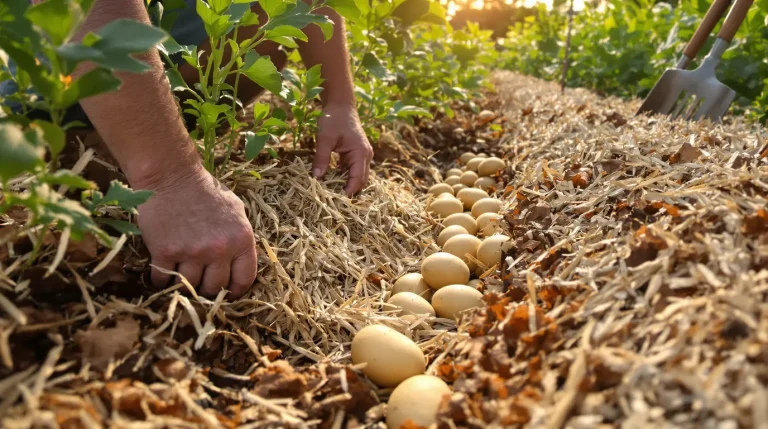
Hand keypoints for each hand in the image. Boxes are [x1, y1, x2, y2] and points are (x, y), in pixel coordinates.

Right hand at [136, 165, 257, 298]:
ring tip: (181, 274)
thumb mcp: (235, 210)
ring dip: (185, 284)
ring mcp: (191, 252)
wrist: (171, 177)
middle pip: (215, 287)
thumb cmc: (205, 191)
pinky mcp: (165, 252)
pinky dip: (162, 279)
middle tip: (201, 283)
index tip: (228, 293)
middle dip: (209, 289)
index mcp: (241, 239)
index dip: (236, 290)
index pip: (244, 279)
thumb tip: (241, 261)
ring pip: (190, 286)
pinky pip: (163, 279)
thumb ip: (240, 237)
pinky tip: (163, 269)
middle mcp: (219, 249)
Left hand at [312, 104, 372, 195]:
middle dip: (349, 191)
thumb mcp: (324, 138)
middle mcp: (366, 156)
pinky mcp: (356, 154)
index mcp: (361, 153)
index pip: (358, 179)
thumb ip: (321, 158)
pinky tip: (330, 181)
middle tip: (333, 201)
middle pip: (361, 181)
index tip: (335, 200)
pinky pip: (352, 170)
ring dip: (346, 184)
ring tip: (331, 193)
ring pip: (357, 176)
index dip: (348, 191)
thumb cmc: (333, 119)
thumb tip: (316, 178)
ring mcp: (362, 155)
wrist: (340, 104)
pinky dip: (343, 177)